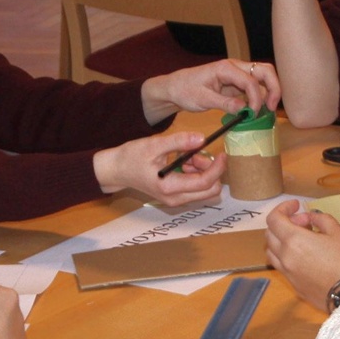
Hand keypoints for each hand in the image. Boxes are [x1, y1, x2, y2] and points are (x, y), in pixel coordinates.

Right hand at [94, 131, 224, 208]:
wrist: (116, 170)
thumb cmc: (131, 157)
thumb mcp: (154, 144)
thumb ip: (179, 141)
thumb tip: (202, 139)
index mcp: (170, 187)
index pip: (205, 182)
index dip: (218, 168)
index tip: (222, 153)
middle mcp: (175, 198)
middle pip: (210, 191)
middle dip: (211, 171)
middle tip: (198, 154)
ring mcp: (175, 199)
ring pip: (204, 190)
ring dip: (203, 172)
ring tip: (187, 156)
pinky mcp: (175, 196)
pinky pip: (195, 188)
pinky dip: (196, 174)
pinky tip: (183, 162)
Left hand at [141, 59, 280, 121]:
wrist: (175, 88)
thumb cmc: (185, 90)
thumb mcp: (202, 99)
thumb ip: (224, 104)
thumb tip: (245, 110)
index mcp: (225, 68)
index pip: (250, 80)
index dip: (256, 98)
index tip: (252, 114)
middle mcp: (234, 67)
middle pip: (264, 71)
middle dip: (273, 88)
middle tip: (271, 108)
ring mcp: (236, 74)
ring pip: (262, 77)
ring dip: (269, 91)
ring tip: (267, 110)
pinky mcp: (236, 83)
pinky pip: (254, 86)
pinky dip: (260, 96)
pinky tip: (258, 110)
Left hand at [265, 201, 339, 309]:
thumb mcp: (339, 233)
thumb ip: (321, 220)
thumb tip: (311, 217)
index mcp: (294, 241)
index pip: (274, 219)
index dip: (283, 208)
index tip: (297, 205)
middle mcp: (285, 257)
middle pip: (270, 234)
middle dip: (284, 223)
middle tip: (305, 222)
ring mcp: (288, 274)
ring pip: (272, 252)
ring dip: (282, 241)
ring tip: (303, 239)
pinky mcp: (294, 286)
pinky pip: (282, 266)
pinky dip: (287, 256)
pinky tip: (307, 256)